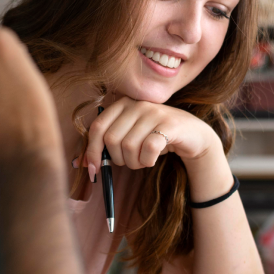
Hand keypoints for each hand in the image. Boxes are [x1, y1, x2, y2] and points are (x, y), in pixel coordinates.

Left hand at [83, 97, 219, 180]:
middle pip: (112, 140)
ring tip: (144, 160)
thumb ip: (106, 146)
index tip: (94, 170)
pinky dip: (148, 160)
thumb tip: (81, 163)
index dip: (92, 151)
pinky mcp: (169, 124)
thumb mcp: (130, 137)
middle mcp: (136, 104)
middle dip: (119, 159)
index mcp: (122, 104)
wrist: (193, 135)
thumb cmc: (156, 137)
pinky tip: (153, 159)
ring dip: (135, 162)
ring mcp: (154, 112)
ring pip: (129, 146)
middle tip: (131, 162)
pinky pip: (148, 148)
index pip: (97, 127)